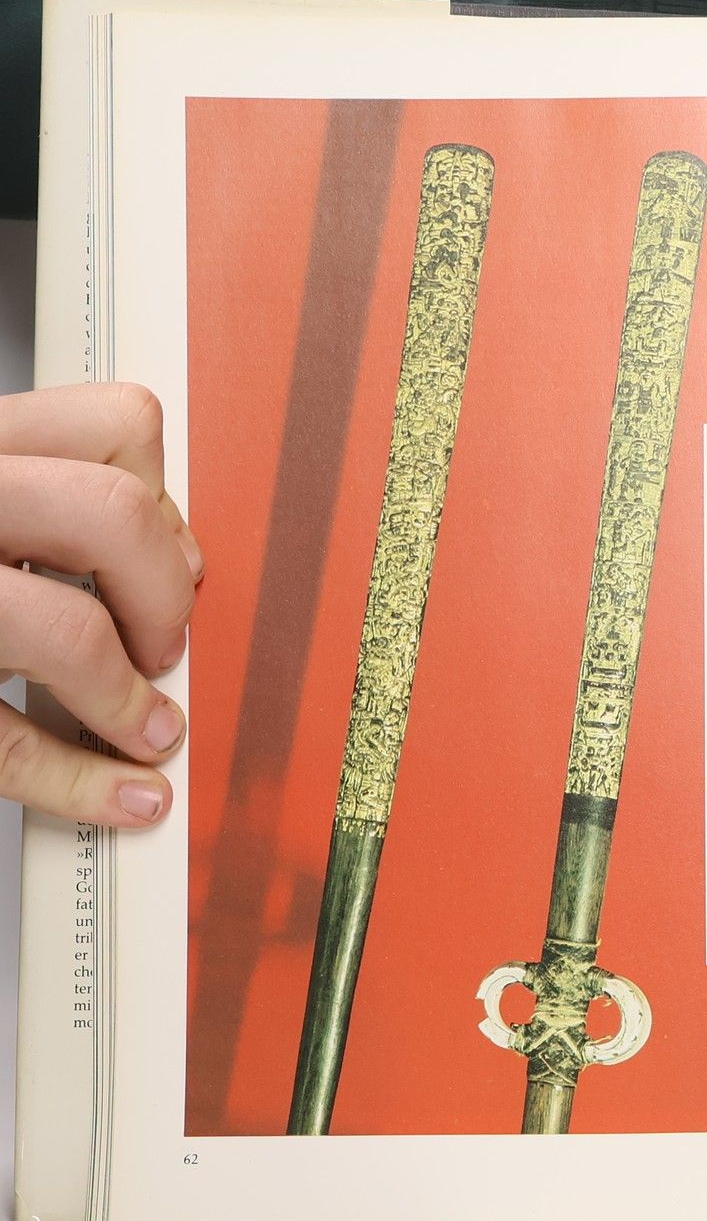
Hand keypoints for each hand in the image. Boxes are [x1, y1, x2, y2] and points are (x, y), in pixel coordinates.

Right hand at [0, 384, 202, 825]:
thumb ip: (41, 503)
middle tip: (158, 647)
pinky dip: (82, 782)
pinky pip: (2, 742)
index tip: (166, 562)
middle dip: (164, 598)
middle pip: (112, 515)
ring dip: (125, 700)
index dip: (164, 504)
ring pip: (64, 630)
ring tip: (142, 728)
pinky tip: (121, 793)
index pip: (115, 427)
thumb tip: (174, 558)